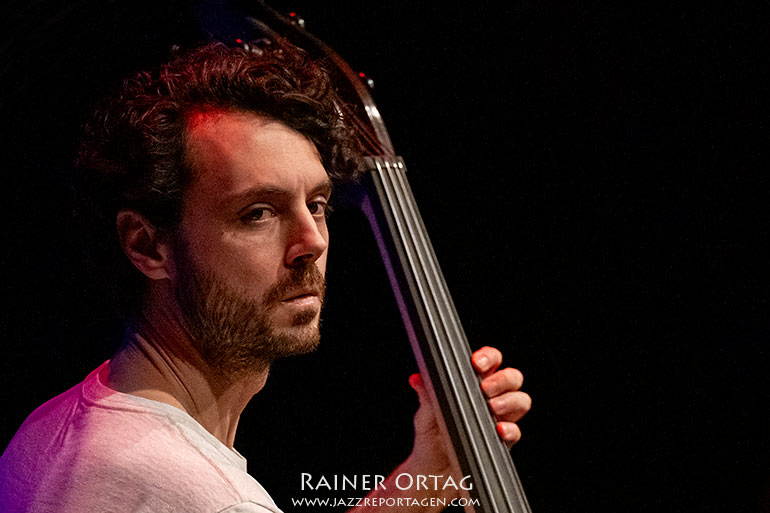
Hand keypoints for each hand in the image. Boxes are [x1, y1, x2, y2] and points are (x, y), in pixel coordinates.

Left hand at [406, 346, 530, 472]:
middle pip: (512, 378)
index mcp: (472, 386)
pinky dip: (510, 428)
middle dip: (502, 378)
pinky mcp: (502, 442)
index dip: (489, 357)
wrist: (433, 475)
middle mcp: (490, 400)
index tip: (476, 362)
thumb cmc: (430, 440)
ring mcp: (499, 419)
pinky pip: (516, 431)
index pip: (490, 362)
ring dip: (509, 400)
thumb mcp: (425, 416)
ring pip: (521, 401)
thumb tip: (417, 379)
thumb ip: (426, 395)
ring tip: (492, 407)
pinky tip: (498, 429)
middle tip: (485, 387)